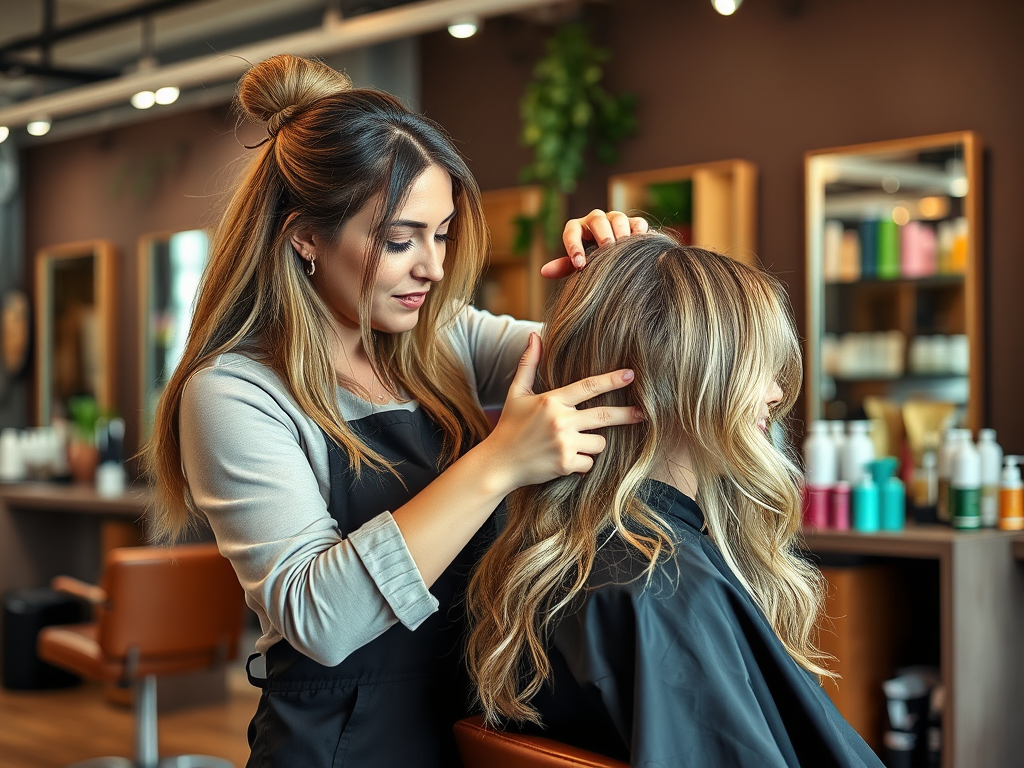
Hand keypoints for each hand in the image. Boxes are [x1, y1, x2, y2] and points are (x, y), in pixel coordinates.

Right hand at [482, 332, 642, 492]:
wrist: (498, 463)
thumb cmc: (510, 426)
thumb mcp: (517, 393)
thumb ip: (529, 364)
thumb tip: (534, 335)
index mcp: (551, 401)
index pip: (588, 387)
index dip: (611, 380)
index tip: (630, 375)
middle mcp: (560, 421)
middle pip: (604, 416)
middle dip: (626, 414)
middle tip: (642, 412)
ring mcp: (564, 443)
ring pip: (599, 442)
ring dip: (592, 443)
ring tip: (571, 443)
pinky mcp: (565, 464)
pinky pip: (589, 462)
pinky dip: (582, 463)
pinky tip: (565, 460)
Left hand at [541, 209, 648, 278]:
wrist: (617, 260)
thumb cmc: (592, 261)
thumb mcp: (578, 264)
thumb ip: (564, 266)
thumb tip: (544, 271)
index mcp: (578, 229)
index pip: (571, 232)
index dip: (574, 246)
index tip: (579, 264)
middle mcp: (596, 221)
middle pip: (597, 219)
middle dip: (601, 234)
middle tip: (606, 250)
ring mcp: (615, 219)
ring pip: (617, 218)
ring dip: (620, 232)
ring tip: (623, 248)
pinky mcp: (634, 223)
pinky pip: (637, 222)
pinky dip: (638, 231)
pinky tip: (639, 242)